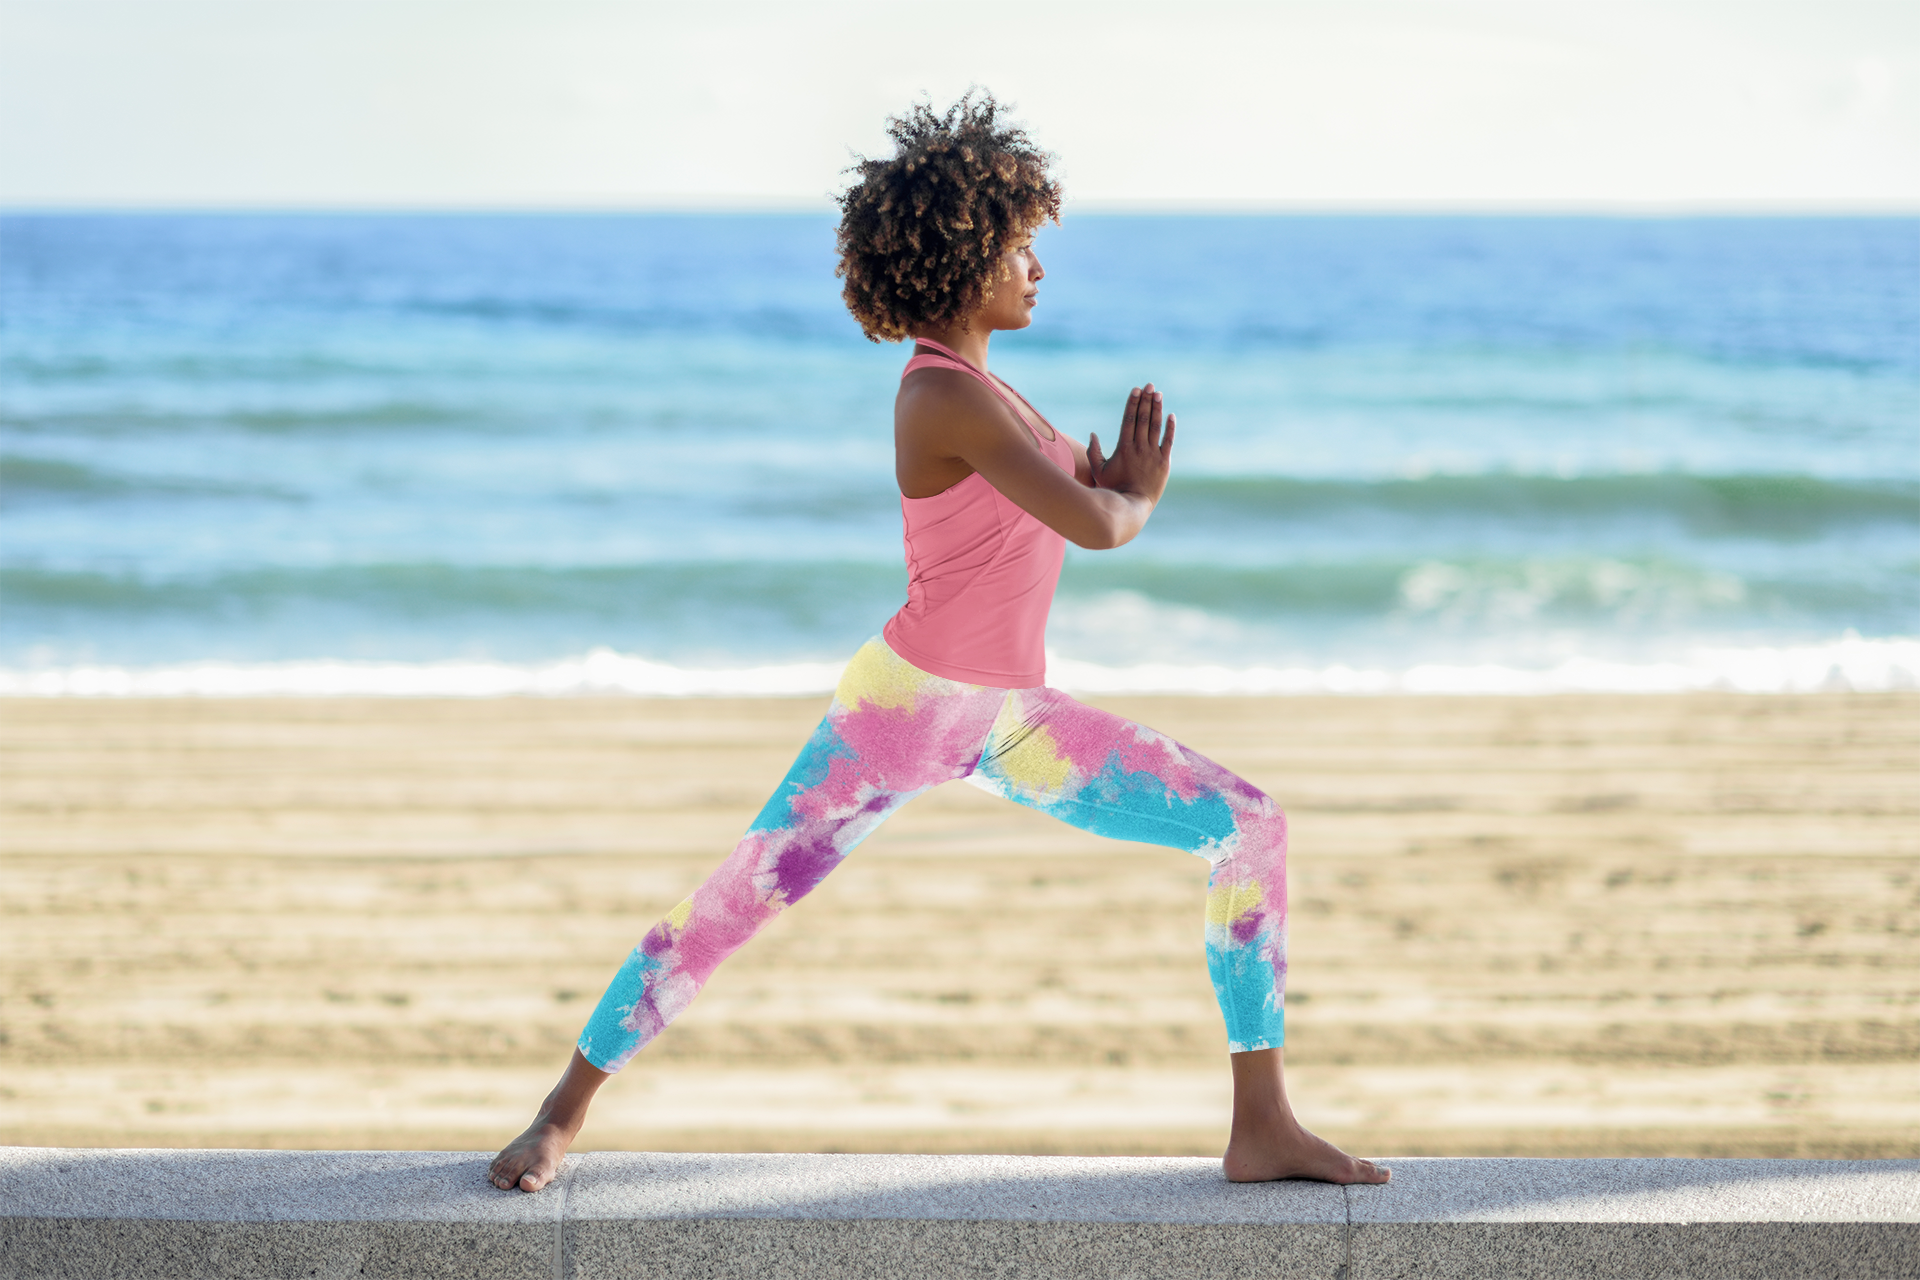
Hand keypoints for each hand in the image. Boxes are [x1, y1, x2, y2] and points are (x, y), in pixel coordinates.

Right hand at [1087, 383, 1174, 503]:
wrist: (1132, 505)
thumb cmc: (1113, 489)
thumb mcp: (1098, 471)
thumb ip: (1094, 452)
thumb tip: (1093, 434)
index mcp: (1123, 448)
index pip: (1129, 420)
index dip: (1132, 403)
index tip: (1136, 389)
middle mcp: (1139, 448)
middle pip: (1143, 419)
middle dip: (1145, 400)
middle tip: (1149, 385)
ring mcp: (1152, 454)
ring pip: (1155, 427)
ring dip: (1157, 408)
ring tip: (1158, 394)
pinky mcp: (1163, 462)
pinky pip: (1168, 441)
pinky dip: (1170, 428)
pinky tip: (1171, 415)